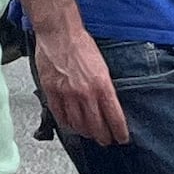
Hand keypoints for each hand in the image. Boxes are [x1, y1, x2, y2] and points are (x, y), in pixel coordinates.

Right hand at [32, 19, 128, 145]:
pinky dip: (66, 123)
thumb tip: (107, 105)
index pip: (115, 118)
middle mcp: (86, 93)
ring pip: (78, 124)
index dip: (120, 132)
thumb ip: (104, 88)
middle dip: (103, 137)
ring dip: (85, 132)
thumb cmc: (81, 44)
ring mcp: (67, 94)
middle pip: (97, 126)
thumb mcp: (102, 67)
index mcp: (102, 86)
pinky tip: (71, 124)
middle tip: (106, 140)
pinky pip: (60, 115)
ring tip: (89, 133)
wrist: (59, 32)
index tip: (122, 138)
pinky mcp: (52, 91)